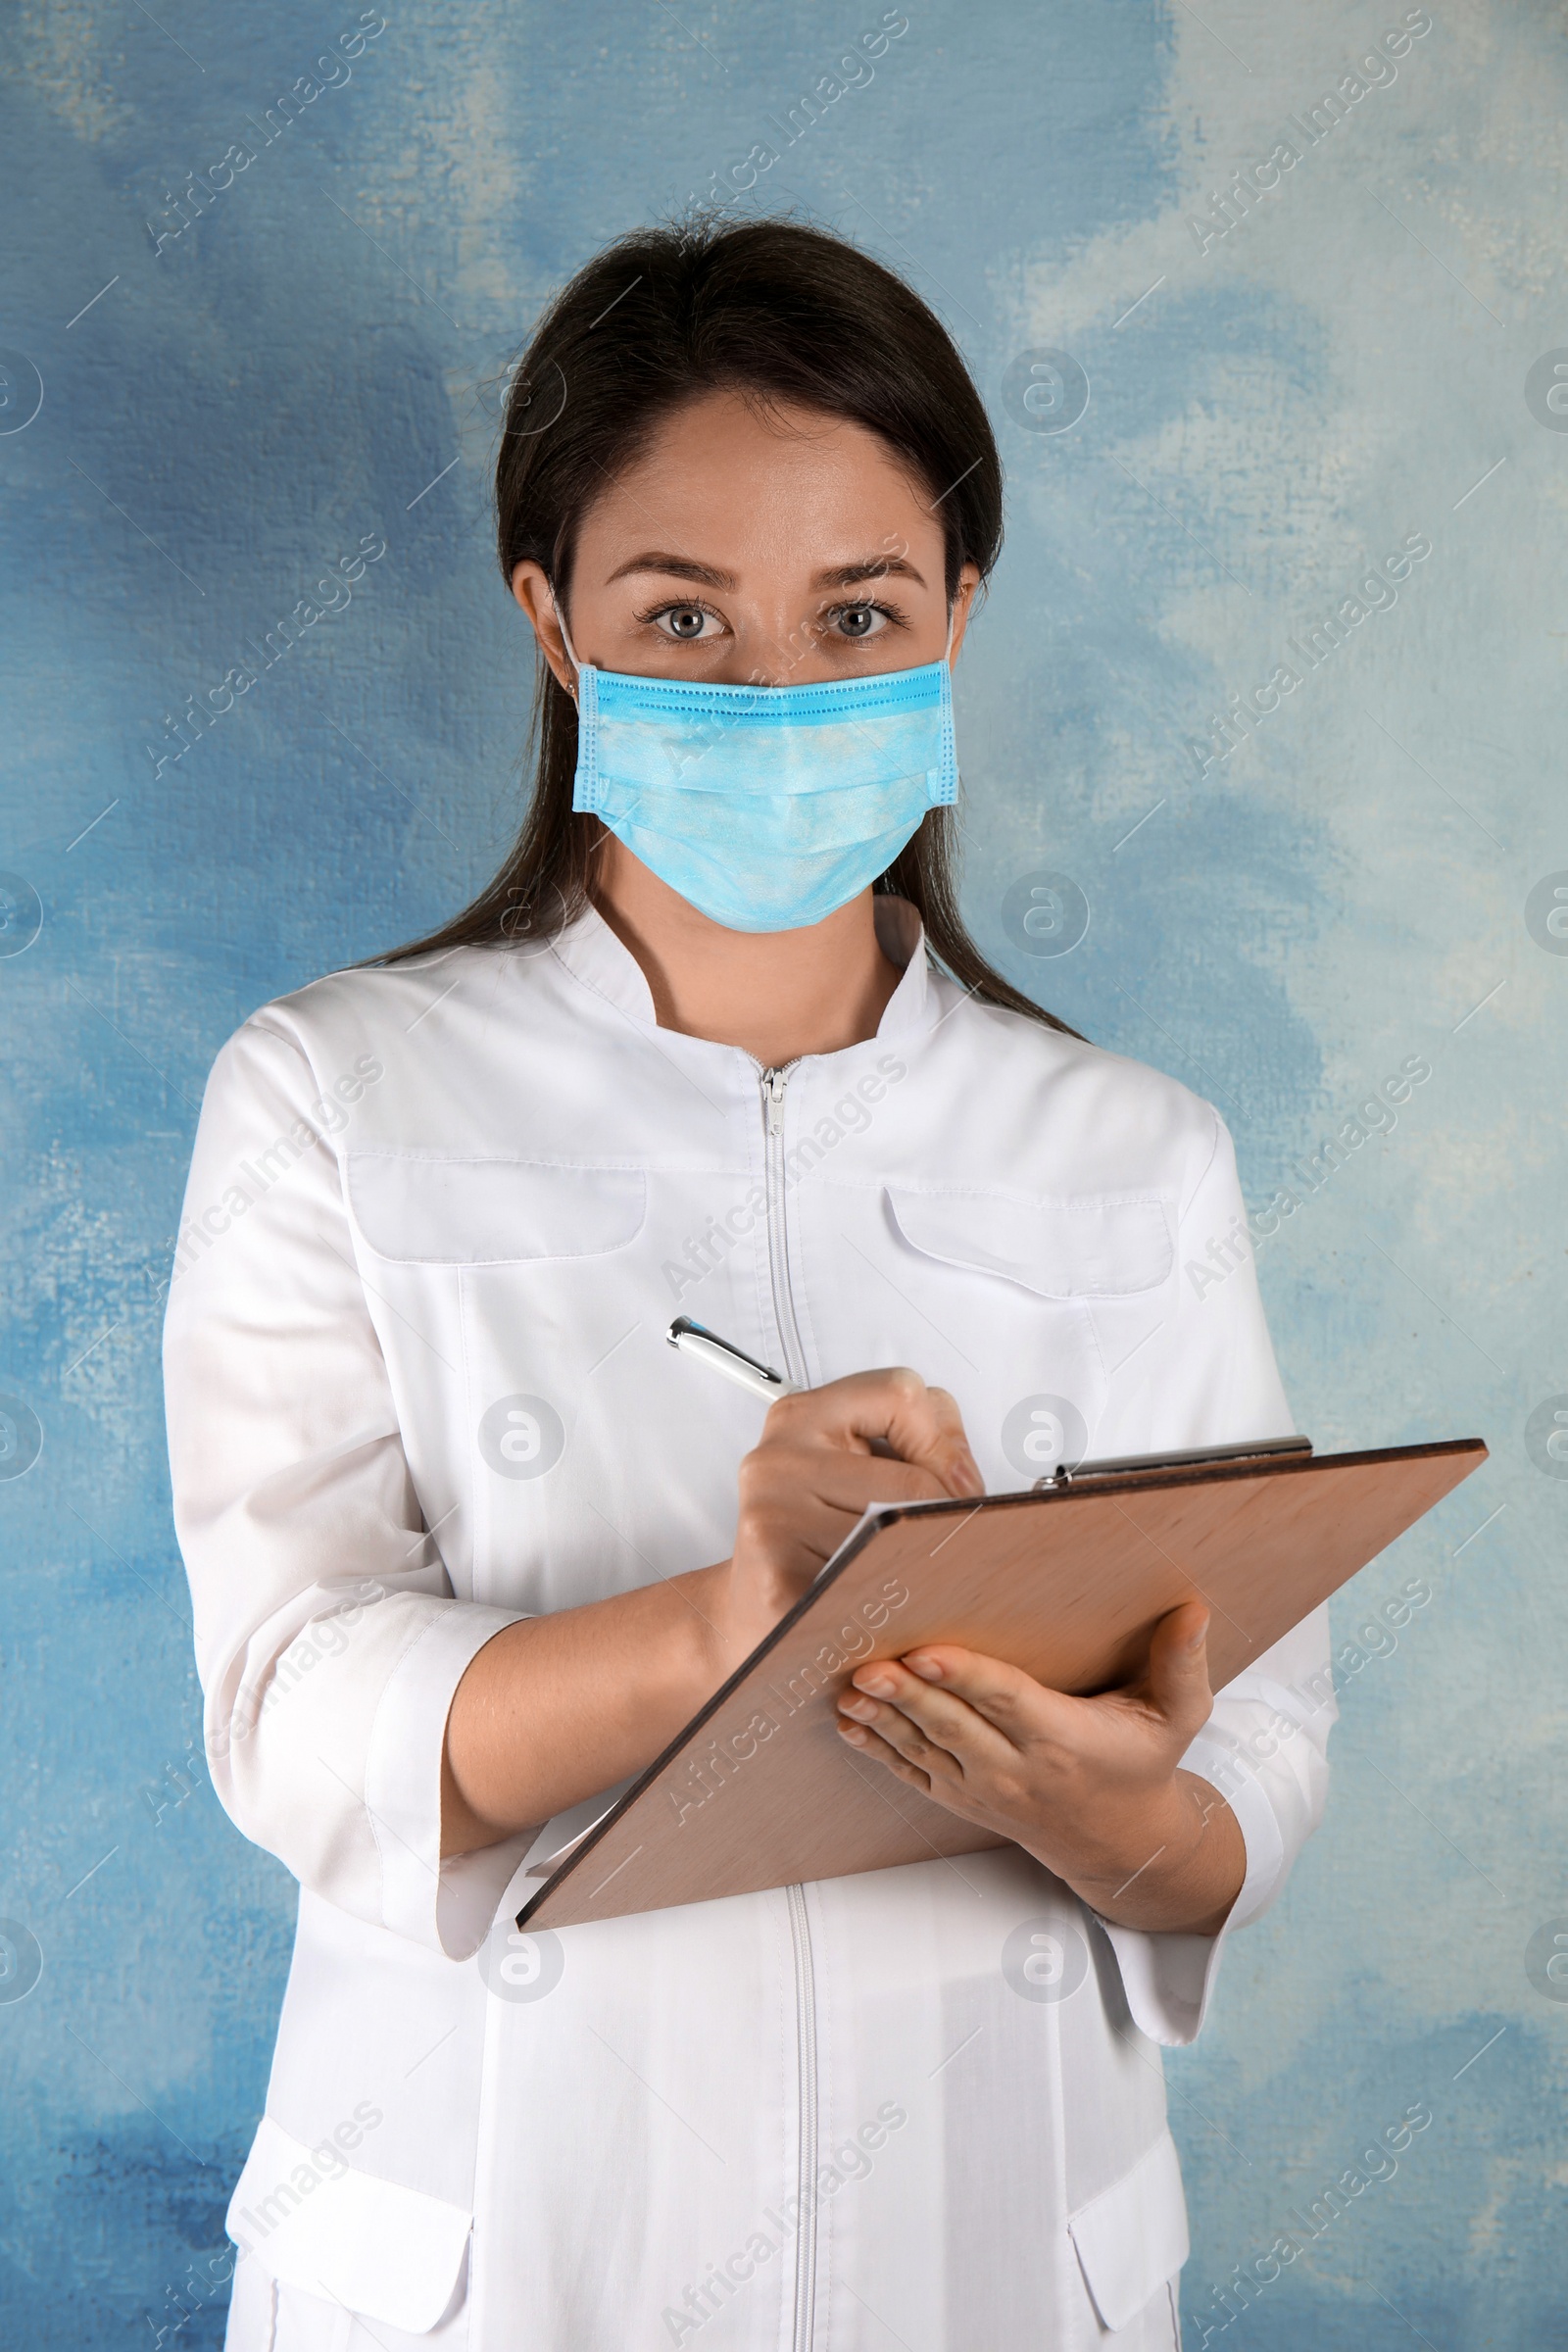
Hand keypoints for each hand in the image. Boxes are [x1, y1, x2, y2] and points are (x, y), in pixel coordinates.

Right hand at [699, 1369, 983, 1677]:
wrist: (752, 1614)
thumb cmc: (818, 1537)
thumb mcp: (858, 1466)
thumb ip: (916, 1447)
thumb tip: (968, 1487)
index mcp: (802, 1416)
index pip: (902, 1395)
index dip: (948, 1443)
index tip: (958, 1486)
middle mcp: (778, 1459)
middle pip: (915, 1481)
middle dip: (948, 1519)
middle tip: (945, 1545)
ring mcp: (772, 1518)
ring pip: (898, 1538)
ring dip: (922, 1567)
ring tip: (905, 1575)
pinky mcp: (776, 1582)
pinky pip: (871, 1589)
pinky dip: (894, 1606)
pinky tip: (883, 1605)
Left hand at [834, 1601, 1246, 1935]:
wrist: (1117, 1841)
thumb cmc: (1140, 1766)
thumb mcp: (1176, 1719)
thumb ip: (1182, 1665)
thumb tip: (1193, 1610)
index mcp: (1063, 1740)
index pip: (1007, 1703)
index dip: (965, 1678)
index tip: (927, 1654)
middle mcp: (1016, 1768)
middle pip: (954, 1727)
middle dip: (907, 1697)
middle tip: (867, 1667)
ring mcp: (983, 1788)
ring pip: (924, 1749)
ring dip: (882, 1720)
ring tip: (848, 1689)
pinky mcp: (960, 1796)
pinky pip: (912, 1773)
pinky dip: (876, 1749)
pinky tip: (847, 1722)